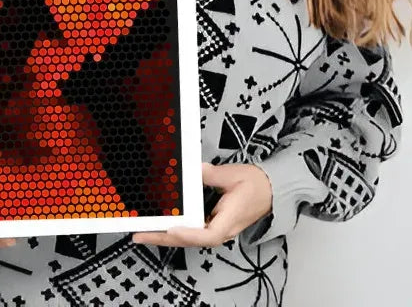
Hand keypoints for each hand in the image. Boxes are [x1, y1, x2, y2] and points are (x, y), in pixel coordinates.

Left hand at [132, 161, 272, 247]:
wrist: (271, 190)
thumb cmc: (256, 185)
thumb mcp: (233, 175)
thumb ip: (211, 174)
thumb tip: (194, 169)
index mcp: (229, 219)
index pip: (207, 235)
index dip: (188, 234)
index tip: (171, 228)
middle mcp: (222, 229)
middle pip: (191, 240)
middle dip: (164, 238)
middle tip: (140, 234)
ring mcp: (218, 228)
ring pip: (190, 238)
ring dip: (167, 235)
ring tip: (145, 231)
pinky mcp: (214, 224)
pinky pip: (193, 231)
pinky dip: (176, 229)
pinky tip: (163, 225)